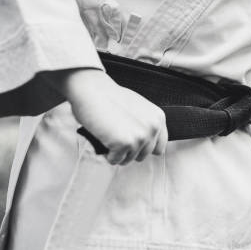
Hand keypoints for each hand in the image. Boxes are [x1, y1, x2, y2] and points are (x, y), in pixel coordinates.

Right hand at [48, 68, 167, 164]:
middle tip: (115, 136)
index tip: (133, 144)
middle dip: (129, 151)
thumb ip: (145, 124)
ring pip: (129, 159)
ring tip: (109, 136)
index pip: (159, 148)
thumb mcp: (137, 108)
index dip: (144, 148)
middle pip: (143, 156)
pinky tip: (103, 139)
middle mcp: (153, 128)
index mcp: (158, 118)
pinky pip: (115, 160)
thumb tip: (143, 141)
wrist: (92, 89)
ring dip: (117, 152)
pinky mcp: (125, 143)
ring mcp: (140, 136)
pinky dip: (107, 154)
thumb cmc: (109, 97)